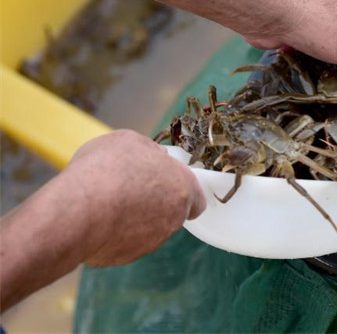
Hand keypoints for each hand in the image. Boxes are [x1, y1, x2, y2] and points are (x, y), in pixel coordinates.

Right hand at [62, 130, 205, 265]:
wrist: (77, 212)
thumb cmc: (106, 170)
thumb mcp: (130, 141)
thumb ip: (150, 152)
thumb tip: (155, 158)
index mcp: (183, 188)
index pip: (197, 198)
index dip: (180, 191)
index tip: (163, 183)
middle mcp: (174, 218)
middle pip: (171, 213)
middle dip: (154, 203)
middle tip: (129, 189)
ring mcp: (152, 241)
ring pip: (147, 229)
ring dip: (133, 218)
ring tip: (106, 202)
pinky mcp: (127, 257)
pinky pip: (124, 243)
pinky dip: (113, 234)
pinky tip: (96, 220)